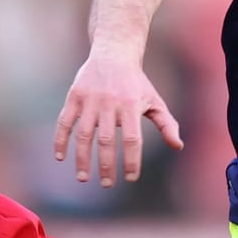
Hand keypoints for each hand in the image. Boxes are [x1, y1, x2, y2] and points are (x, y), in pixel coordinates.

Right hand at [53, 50, 183, 187]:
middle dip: (106, 165)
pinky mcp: (74, 96)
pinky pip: (64, 121)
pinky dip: (60, 140)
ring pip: (83, 134)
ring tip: (83, 178)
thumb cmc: (136, 83)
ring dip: (81, 159)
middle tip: (106, 184)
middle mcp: (109, 103)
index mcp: (130, 105)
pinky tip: (60, 157)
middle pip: (106, 140)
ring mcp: (90, 99)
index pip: (131, 139)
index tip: (130, 177)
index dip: (131, 160)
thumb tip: (178, 146)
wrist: (113, 53)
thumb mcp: (155, 100)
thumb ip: (166, 124)